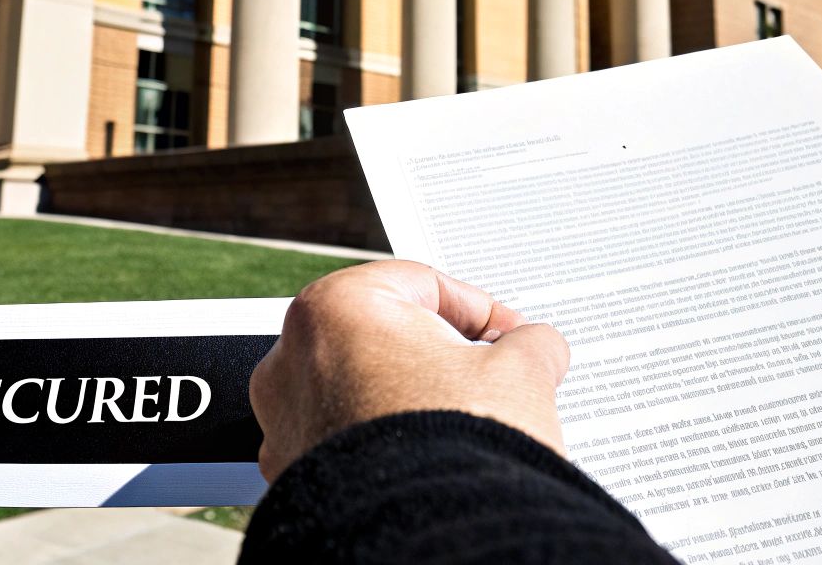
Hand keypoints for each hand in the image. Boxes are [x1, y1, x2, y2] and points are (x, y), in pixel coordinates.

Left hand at [248, 260, 569, 480]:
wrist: (424, 542)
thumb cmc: (454, 446)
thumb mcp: (519, 375)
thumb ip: (529, 344)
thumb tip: (537, 346)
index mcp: (335, 307)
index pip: (420, 284)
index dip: (479, 309)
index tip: (510, 336)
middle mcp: (291, 358)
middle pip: (382, 335)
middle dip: (439, 354)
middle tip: (488, 375)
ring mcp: (284, 421)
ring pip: (359, 389)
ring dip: (408, 398)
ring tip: (464, 423)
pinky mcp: (290, 474)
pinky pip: (343, 440)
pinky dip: (382, 442)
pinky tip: (429, 459)